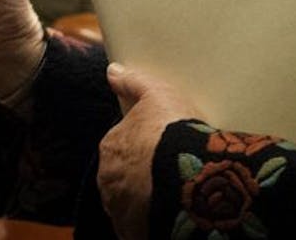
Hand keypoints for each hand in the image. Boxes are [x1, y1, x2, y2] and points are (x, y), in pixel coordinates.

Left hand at [97, 63, 200, 239]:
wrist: (188, 178)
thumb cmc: (172, 133)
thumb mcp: (156, 94)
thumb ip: (134, 83)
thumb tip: (113, 71)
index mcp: (110, 147)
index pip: (121, 148)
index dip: (142, 149)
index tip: (160, 151)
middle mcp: (108, 180)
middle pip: (123, 178)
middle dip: (140, 177)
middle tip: (168, 175)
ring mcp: (119, 208)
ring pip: (130, 204)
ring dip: (144, 202)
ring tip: (171, 197)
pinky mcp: (133, 232)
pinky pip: (139, 227)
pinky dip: (150, 223)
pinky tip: (169, 217)